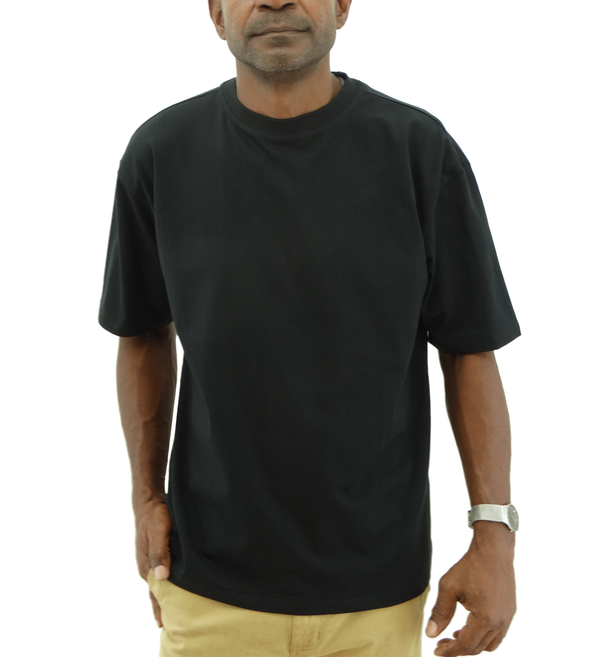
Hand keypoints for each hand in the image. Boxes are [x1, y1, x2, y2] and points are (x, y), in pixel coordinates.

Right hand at [135, 499, 172, 628]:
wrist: (150, 500)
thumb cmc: (155, 515)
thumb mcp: (158, 531)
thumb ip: (159, 552)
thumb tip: (161, 577)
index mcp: (146, 566)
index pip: (154, 594)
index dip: (160, 609)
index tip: (164, 625)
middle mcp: (149, 566)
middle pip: (158, 591)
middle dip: (165, 606)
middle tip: (175, 624)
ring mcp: (153, 560)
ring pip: (163, 582)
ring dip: (169, 594)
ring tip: (178, 610)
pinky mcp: (160, 552)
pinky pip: (166, 570)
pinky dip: (172, 581)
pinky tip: (180, 585)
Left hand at [425, 530, 515, 654]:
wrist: (494, 551)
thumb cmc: (471, 566)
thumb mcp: (449, 587)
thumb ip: (440, 612)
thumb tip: (430, 633)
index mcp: (485, 618)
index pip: (465, 645)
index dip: (450, 651)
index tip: (436, 650)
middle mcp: (500, 622)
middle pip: (477, 648)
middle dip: (458, 649)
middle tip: (441, 643)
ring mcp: (507, 618)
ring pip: (489, 644)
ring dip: (471, 645)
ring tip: (454, 636)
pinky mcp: (510, 612)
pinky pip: (497, 635)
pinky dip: (483, 637)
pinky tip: (469, 628)